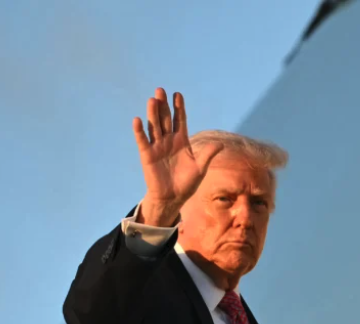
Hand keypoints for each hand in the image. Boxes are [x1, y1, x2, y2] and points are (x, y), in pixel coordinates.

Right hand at [132, 88, 222, 226]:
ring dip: (152, 114)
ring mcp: (157, 146)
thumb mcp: (200, 168)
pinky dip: (140, 131)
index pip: (180, 120)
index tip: (178, 94)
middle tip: (161, 90)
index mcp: (181, 141)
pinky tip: (138, 120)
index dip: (179, 108)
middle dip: (164, 105)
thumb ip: (208, 154)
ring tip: (152, 100)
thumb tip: (221, 143)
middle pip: (165, 119)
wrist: (173, 197)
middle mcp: (168, 140)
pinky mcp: (147, 155)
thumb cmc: (187, 182)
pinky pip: (143, 141)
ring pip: (154, 126)